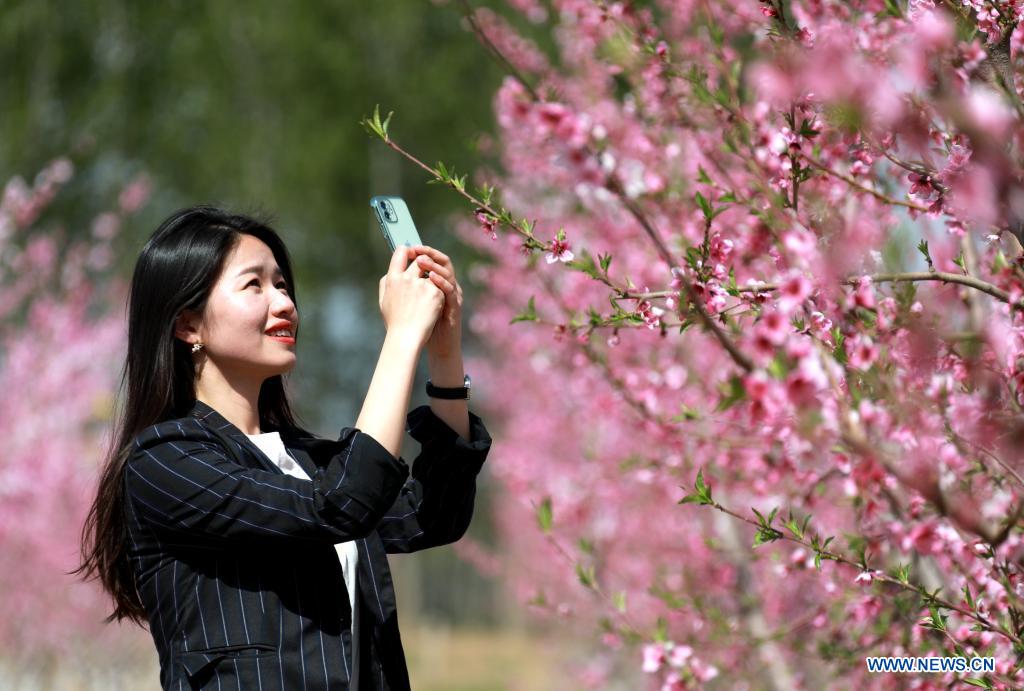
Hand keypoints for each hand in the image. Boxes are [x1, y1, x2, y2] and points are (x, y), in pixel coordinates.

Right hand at [378, 245, 444, 348]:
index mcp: (392, 279)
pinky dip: (438, 295)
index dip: (407, 250)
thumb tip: (392, 271)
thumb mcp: (384, 301)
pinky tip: (432, 308)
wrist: (406, 338)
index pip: (401, 252)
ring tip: (425, 300)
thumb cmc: (394, 322)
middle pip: (420, 260)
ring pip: (432, 275)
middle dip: (424, 265)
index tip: (412, 252)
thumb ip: (386, 283)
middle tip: (425, 272)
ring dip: (431, 283)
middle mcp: (407, 279)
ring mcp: (422, 285)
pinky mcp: (435, 293)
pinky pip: (439, 287)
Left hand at [409, 244, 462, 358]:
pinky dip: (442, 281)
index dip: (422, 251)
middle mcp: (446, 285)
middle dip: (430, 253)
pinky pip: (451, 290)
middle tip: (417, 249)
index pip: (432, 260)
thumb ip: (406, 288)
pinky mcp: (455, 305)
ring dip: (434, 265)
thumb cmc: (423, 324)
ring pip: (448, 272)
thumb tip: (391, 273)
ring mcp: (452, 294)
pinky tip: (431, 278)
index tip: (409, 247)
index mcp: (436, 283)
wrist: (436, 345)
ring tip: (421, 260)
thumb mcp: (412, 302)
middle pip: (443, 261)